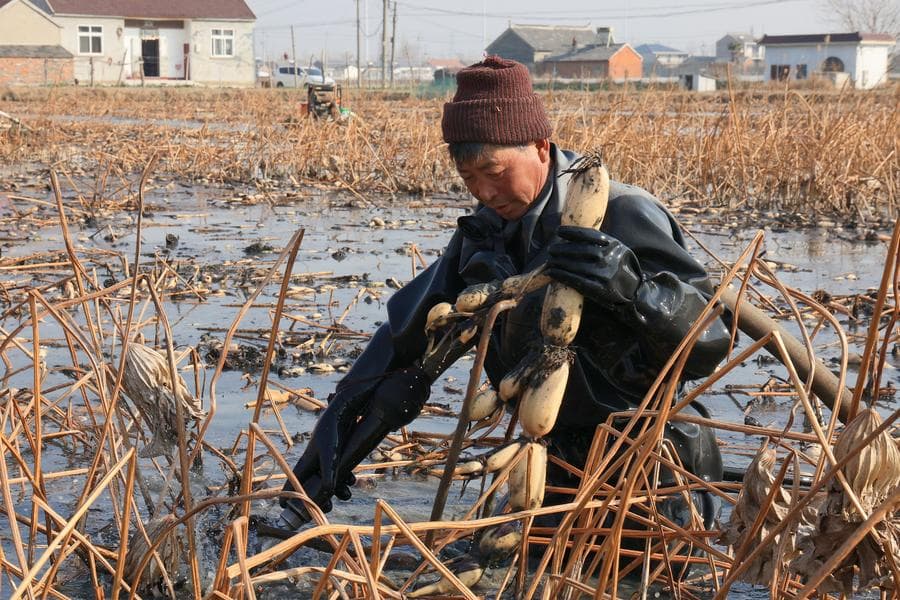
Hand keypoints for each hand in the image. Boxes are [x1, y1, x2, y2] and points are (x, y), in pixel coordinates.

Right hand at [282, 385, 365, 515]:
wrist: (340, 415)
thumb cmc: (331, 434)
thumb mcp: (329, 456)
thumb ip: (328, 475)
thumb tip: (328, 492)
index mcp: (304, 465)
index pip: (291, 485)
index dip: (289, 499)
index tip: (289, 510)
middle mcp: (311, 465)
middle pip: (310, 489)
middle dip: (320, 500)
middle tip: (328, 508)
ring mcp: (322, 461)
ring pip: (326, 482)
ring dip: (336, 491)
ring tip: (346, 494)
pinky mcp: (332, 457)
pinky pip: (336, 473)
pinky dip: (344, 479)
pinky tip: (351, 480)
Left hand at [546, 226, 641, 305]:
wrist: (635, 291)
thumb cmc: (621, 267)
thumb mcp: (618, 249)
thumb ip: (601, 242)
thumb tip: (575, 235)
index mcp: (614, 245)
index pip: (589, 235)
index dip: (572, 232)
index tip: (558, 231)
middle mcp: (610, 257)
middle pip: (581, 250)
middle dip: (562, 249)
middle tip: (551, 250)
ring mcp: (605, 273)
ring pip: (577, 265)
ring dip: (559, 262)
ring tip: (549, 261)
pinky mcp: (600, 288)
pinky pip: (577, 281)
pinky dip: (562, 276)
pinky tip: (552, 273)